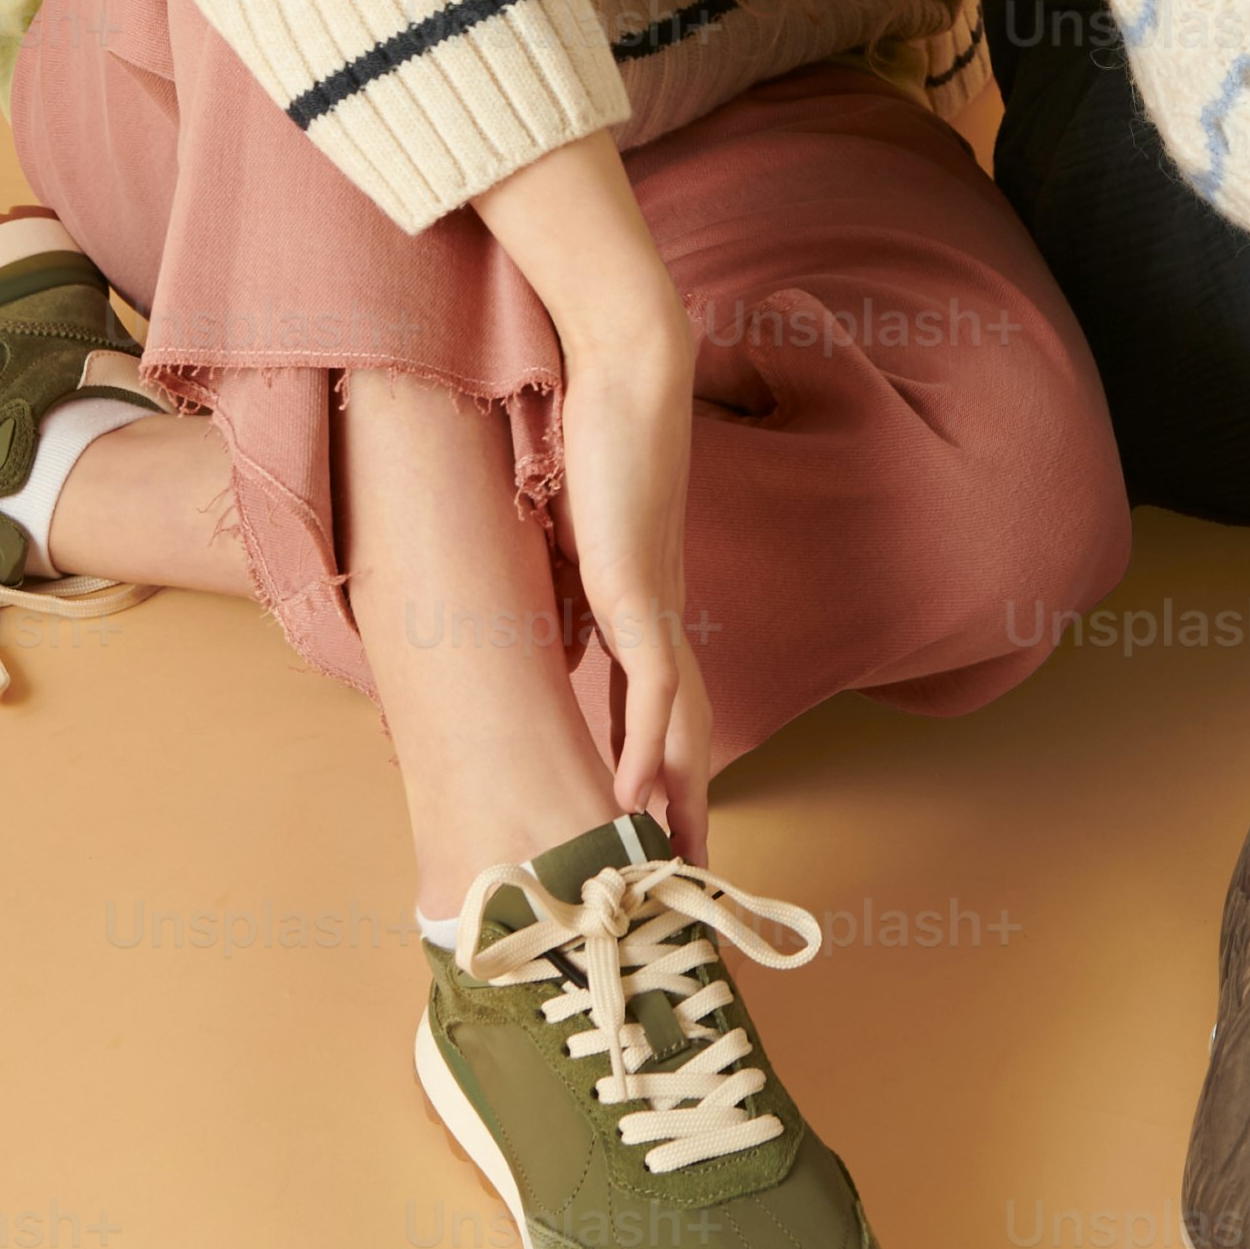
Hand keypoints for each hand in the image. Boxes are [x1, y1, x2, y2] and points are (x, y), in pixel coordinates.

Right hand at [547, 333, 718, 852]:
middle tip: (691, 877)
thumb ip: (566, 588)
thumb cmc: (594, 435)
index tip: (657, 825)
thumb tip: (558, 637)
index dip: (661, 769)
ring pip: (681, 723)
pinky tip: (641, 793)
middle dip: (689, 807)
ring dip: (680, 797)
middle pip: (689, 732)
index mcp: (647, 606)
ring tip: (675, 863)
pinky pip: (651, 684)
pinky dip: (649, 744)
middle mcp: (664, 615)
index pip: (660, 706)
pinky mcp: (638, 588)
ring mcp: (657, 604)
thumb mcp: (566, 534)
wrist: (626, 371)